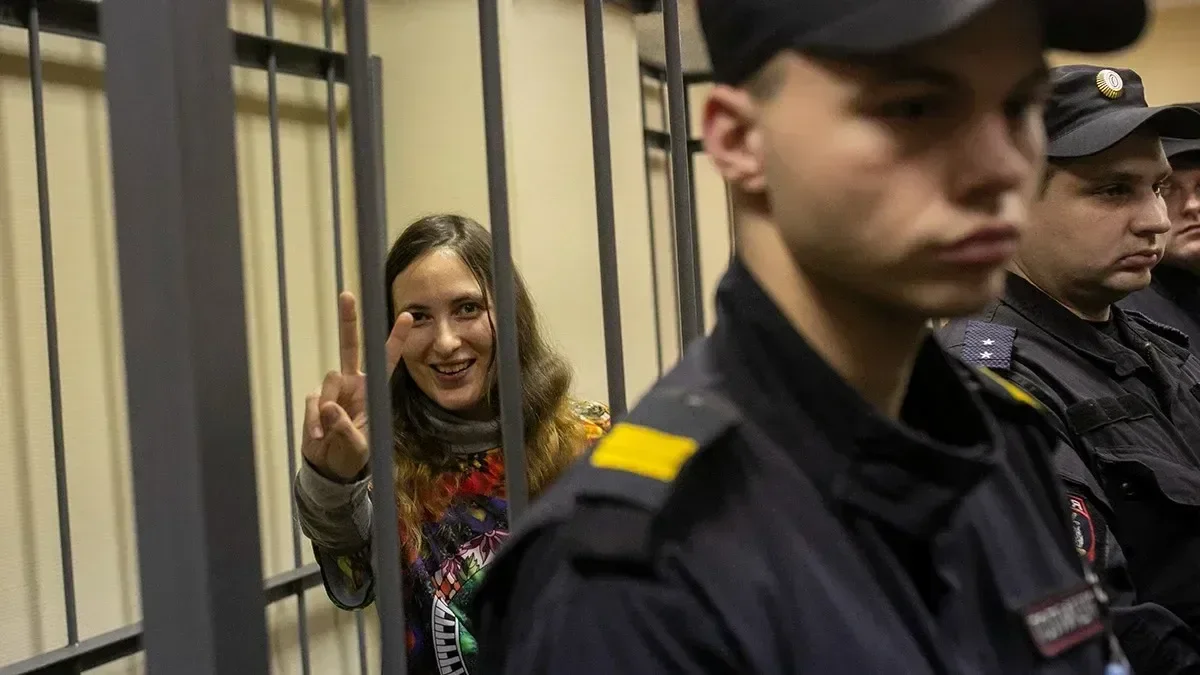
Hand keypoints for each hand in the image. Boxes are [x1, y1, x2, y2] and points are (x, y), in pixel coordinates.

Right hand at [300, 291, 411, 480]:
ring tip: (331, 434)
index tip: (407, 316)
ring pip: (329, 381)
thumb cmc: (352, 455)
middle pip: (350, 347)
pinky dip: (314, 421)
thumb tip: (328, 407)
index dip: (396, 339)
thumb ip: (345, 428)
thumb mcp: (358, 447)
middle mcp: (353, 384)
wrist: (330, 469)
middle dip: (348, 321)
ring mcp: (333, 390)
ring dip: (328, 409)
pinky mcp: (315, 400)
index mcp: (372, 391)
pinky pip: (313, 402)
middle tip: (347, 295)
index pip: (386, 361)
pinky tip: (319, 436)